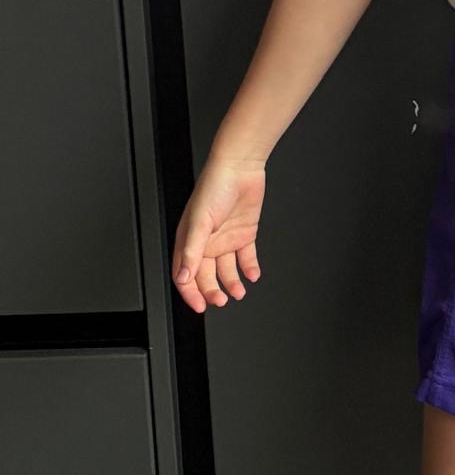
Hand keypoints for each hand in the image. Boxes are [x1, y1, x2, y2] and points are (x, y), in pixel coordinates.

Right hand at [171, 156, 266, 313]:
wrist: (240, 168)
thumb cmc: (214, 187)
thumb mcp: (199, 222)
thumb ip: (192, 251)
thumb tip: (183, 277)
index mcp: (189, 240)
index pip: (186, 273)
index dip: (190, 292)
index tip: (199, 306)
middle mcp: (207, 242)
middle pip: (206, 275)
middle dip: (212, 290)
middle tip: (221, 301)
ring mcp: (226, 239)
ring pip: (226, 269)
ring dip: (232, 283)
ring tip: (238, 292)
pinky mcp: (244, 233)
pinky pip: (246, 257)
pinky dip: (249, 268)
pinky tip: (252, 276)